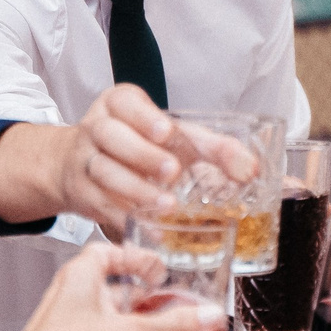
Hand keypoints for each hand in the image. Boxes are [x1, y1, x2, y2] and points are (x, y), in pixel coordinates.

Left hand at [17, 245, 223, 330]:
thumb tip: (209, 315)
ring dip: (135, 322)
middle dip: (142, 295)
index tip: (159, 269)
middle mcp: (74, 295)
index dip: (135, 258)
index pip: (109, 252)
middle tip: (169, 303)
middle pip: (113, 285)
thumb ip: (172, 324)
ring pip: (109, 315)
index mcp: (82, 275)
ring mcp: (72, 323)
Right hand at [62, 84, 256, 237]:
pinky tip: (152, 228)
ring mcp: (85, 160)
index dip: (145, 117)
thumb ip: (214, 149)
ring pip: (102, 171)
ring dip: (136, 189)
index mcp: (120, 105)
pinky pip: (102, 204)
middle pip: (111, 135)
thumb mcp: (174, 138)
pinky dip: (128, 218)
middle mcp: (98, 128)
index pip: (127, 102)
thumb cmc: (137, 145)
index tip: (166, 132)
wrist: (80, 164)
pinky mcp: (82, 193)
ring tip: (167, 205)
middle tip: (173, 171)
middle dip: (143, 154)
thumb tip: (251, 169)